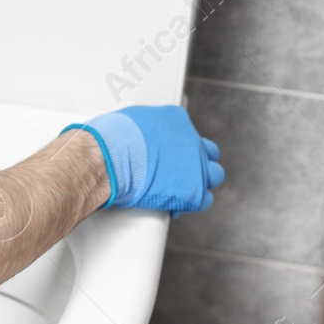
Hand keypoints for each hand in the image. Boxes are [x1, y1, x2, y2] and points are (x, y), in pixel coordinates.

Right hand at [61, 105, 222, 214]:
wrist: (109, 159)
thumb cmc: (111, 140)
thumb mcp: (130, 122)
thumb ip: (146, 130)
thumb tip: (139, 137)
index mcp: (176, 120)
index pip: (188, 135)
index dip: (178, 149)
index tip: (167, 157)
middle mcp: (192, 140)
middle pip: (208, 153)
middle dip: (197, 163)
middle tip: (179, 172)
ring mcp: (196, 166)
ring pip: (213, 175)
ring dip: (200, 182)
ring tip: (180, 188)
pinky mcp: (193, 191)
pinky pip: (203, 199)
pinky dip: (190, 202)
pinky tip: (175, 203)